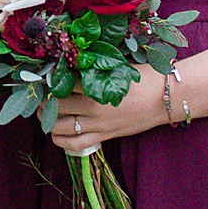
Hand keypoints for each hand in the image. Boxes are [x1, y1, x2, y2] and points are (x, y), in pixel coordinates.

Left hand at [49, 68, 165, 153]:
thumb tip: (73, 63)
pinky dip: (61, 140)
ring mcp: (99, 125)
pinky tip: (57, 132)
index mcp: (99, 85)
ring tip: (44, 113)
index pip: (63, 82)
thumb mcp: (120, 67)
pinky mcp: (105, 137)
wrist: (168, 98)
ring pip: (60, 127)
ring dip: (47, 121)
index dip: (50, 78)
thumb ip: (96, 68)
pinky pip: (75, 145)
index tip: (44, 75)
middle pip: (56, 106)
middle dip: (43, 100)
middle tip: (39, 95)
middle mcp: (95, 108)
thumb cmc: (146, 78)